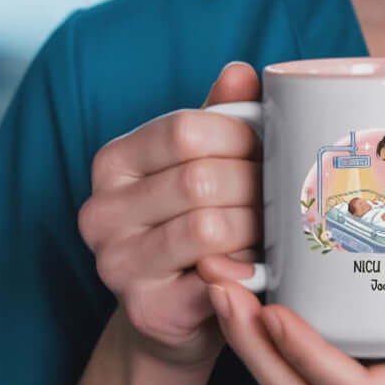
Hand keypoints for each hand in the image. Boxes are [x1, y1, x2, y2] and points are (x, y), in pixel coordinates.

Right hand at [77, 61, 263, 369]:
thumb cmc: (198, 221)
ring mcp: (115, 263)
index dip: (239, 135)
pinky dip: (248, 268)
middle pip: (198, 178)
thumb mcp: (205, 162)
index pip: (184, 128)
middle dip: (254, 184)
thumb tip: (240, 71)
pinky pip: (213, 278)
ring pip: (207, 227)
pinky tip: (261, 265)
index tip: (269, 148)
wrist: (182, 313)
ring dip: (255, 227)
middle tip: (284, 193)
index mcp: (114, 161)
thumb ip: (221, 117)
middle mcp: (100, 210)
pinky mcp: (144, 309)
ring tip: (275, 227)